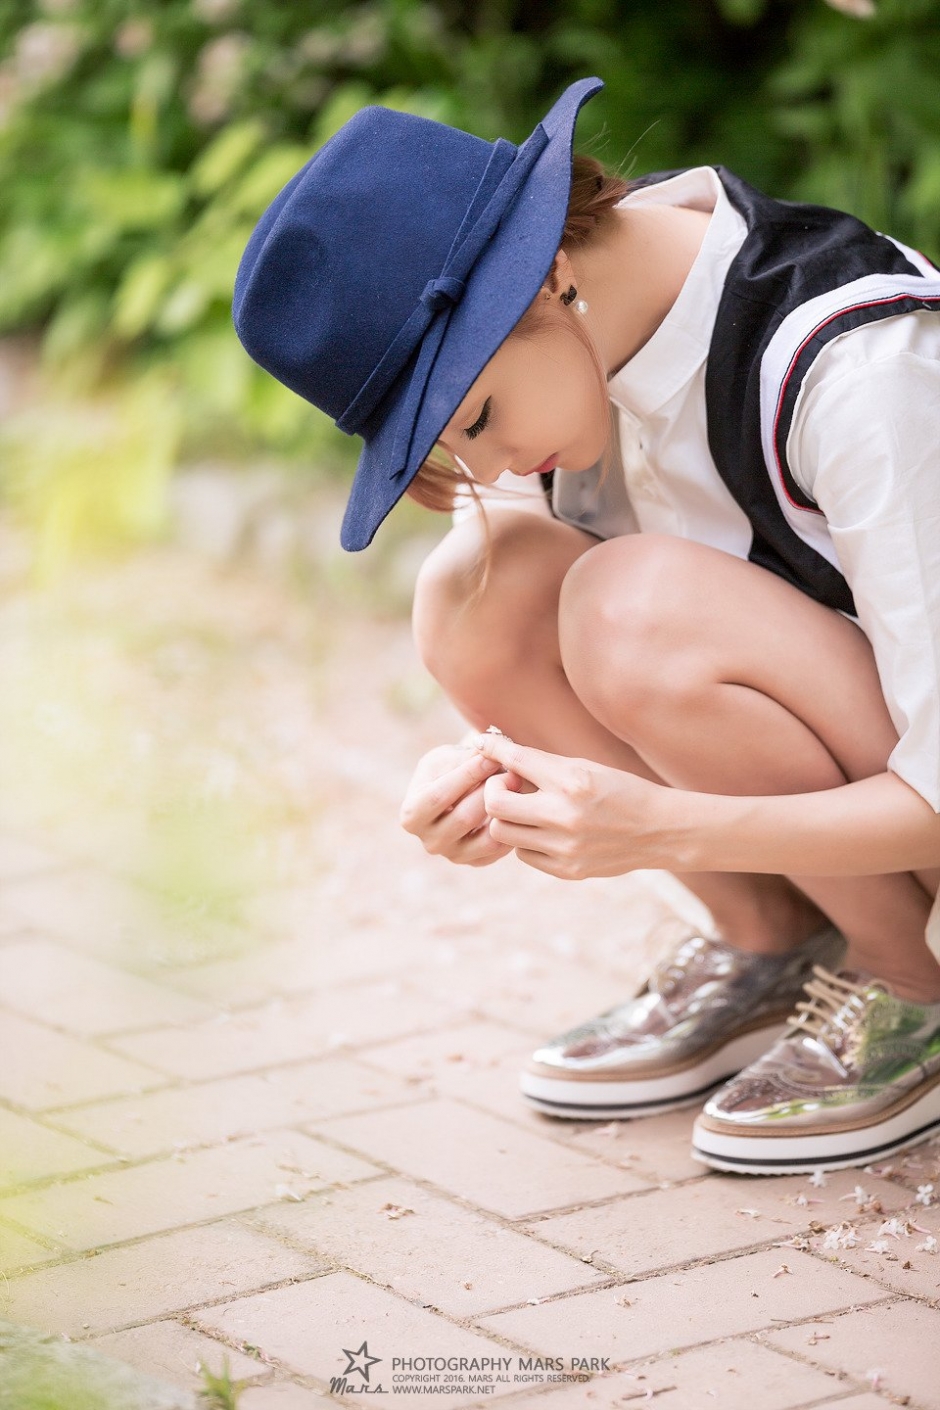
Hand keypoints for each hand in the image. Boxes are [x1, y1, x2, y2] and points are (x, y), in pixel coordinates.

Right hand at [399, 744, 512, 866]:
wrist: (458, 792)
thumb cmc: (448, 769)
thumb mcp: (449, 757)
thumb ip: (466, 758)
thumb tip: (491, 758)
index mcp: (412, 814)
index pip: (438, 797)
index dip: (466, 775)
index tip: (490, 757)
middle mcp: (429, 841)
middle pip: (463, 818)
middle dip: (489, 792)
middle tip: (512, 773)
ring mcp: (453, 855)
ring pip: (485, 836)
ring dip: (503, 809)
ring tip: (516, 787)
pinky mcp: (476, 861)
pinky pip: (500, 848)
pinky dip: (511, 826)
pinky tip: (516, 805)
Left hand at [473, 732, 667, 878]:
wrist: (660, 830)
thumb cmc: (620, 790)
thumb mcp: (586, 767)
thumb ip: (544, 766)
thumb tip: (500, 755)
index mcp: (572, 780)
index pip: (516, 760)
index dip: (493, 748)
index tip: (482, 744)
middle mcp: (565, 815)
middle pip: (495, 804)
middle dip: (494, 791)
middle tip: (507, 786)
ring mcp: (565, 847)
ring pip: (503, 833)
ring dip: (508, 818)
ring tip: (525, 810)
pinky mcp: (567, 870)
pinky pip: (524, 854)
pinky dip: (526, 840)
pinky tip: (543, 831)